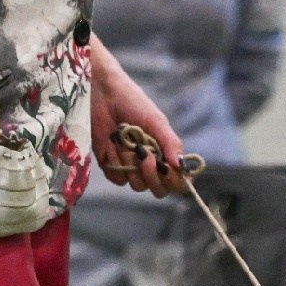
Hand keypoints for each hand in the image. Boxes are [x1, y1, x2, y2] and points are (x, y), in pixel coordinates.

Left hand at [88, 41, 191, 195]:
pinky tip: (112, 143)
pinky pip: (117, 178)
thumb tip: (181, 165)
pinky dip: (115, 161)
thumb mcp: (157, 122)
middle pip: (159, 190)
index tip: (167, 170)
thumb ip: (171, 143)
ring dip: (131, 162)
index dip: (175, 181)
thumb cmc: (134, 103)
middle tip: (144, 154)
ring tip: (124, 140)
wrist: (103, 95)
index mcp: (167, 155)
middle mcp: (151, 165)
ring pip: (137, 185)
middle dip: (151, 175)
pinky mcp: (112, 167)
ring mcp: (131, 168)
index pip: (178, 182)